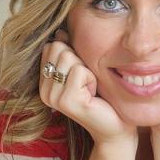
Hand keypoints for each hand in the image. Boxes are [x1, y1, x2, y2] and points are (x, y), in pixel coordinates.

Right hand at [39, 30, 134, 146]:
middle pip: (58, 48)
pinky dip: (92, 79)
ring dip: (87, 70)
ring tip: (90, 88)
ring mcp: (53, 97)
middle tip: (87, 82)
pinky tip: (93, 94)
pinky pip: (80, 71)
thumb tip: (61, 31)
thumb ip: (70, 52)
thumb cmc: (103, 97)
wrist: (115, 127)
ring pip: (68, 57)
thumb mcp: (83, 70)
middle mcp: (44, 91)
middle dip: (79, 60)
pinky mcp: (67, 101)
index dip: (71, 53)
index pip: (50, 47)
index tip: (81, 74)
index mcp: (44, 83)